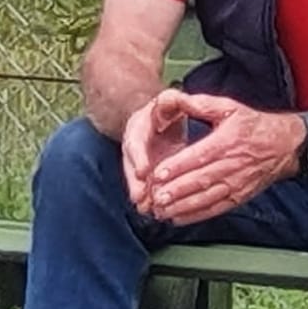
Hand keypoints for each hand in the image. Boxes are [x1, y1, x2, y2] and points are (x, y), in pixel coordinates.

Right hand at [121, 88, 192, 212]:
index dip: (139, 157)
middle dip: (136, 183)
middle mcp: (134, 146)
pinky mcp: (146, 172)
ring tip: (147, 209)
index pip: (136, 142)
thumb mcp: (170, 100)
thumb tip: (175, 97)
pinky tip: (156, 211)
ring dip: (141, 195)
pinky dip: (150, 198)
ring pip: (137, 179)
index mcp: (138, 127)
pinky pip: (146, 186)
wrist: (158, 118)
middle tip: (141, 198)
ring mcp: (138, 160)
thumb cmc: (168, 109)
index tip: (142, 172)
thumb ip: (172, 99)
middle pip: (131, 166)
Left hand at [141, 93, 303, 223]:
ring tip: (162, 210)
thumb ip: (202, 104)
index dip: (178, 165)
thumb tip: (177, 99)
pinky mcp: (239, 196)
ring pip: (206, 197)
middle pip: (200, 180)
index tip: (158, 173)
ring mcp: (236, 183)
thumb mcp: (230, 108)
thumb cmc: (254, 125)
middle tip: (155, 197)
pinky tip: (178, 218)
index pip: (199, 156)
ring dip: (183, 206)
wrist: (285, 145)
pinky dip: (196, 215)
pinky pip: (216, 208)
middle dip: (176, 190)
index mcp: (227, 141)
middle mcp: (232, 164)